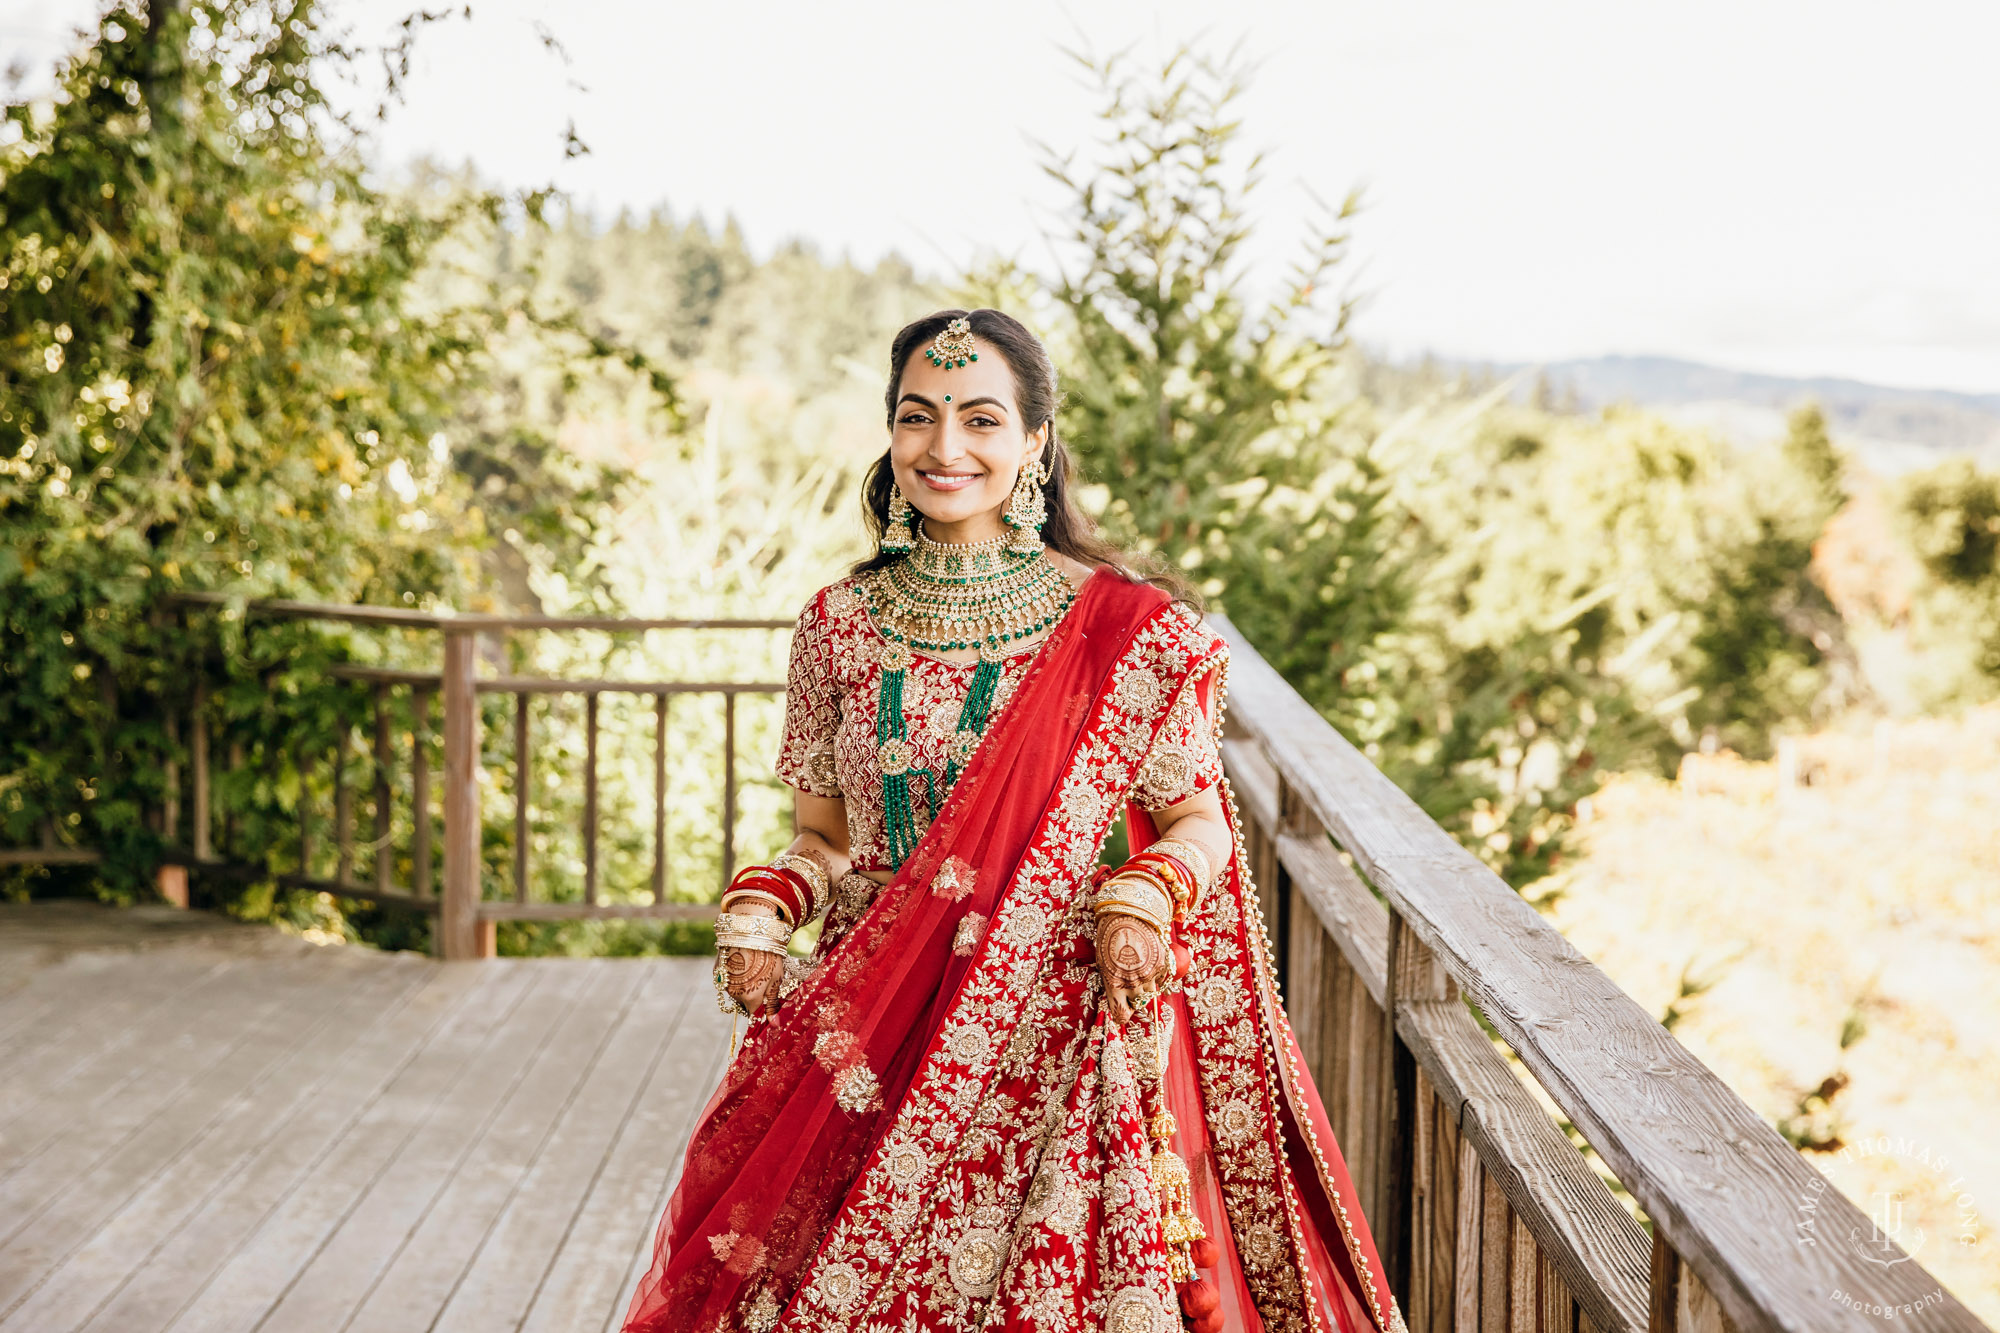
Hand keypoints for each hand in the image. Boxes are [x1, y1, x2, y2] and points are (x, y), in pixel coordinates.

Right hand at [718, 897, 784, 1014]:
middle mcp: (734, 994)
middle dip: (754, 999)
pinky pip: (727, 982)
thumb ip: (772, 1003)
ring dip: (744, 988)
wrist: (749, 929)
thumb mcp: (776, 978)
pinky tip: (743, 963)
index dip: (763, 1014)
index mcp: (750, 998)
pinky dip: (734, 978)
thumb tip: (774, 1025)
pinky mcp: (717, 972)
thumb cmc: (768, 953)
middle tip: (765, 981)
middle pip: (745, 1005)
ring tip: (755, 968)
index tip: (769, 1009)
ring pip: (735, 993)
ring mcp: (723, 983)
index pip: (755, 1017)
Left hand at [1096, 912, 1170, 1024]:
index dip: (1123, 1015)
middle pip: (1138, 1004)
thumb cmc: (1108, 936)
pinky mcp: (1161, 964)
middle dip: (1134, 998)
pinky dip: (1156, 973)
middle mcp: (1133, 983)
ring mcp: (1149, 974)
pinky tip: (1147, 959)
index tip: (1123, 1011)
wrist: (1126, 914)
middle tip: (1130, 985)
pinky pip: (1161, 977)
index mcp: (1114, 985)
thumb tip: (1119, 995)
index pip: (1121, 1015)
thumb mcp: (1104, 962)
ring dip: (1146, 986)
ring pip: (1151, 993)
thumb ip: (1113, 981)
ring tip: (1138, 970)